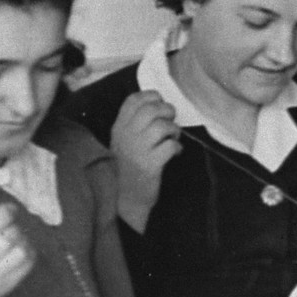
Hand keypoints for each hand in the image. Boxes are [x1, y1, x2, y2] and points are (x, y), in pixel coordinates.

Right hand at [0, 206, 34, 296]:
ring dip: (23, 239)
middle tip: (11, 223)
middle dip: (14, 226)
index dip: (6, 213)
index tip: (9, 209)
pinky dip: (29, 251)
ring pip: (21, 252)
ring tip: (16, 235)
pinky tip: (19, 247)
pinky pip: (28, 265)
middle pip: (8, 239)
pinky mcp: (5, 287)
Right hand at [111, 90, 181, 230]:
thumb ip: (135, 125)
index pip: (133, 100)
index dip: (151, 96)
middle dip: (167, 111)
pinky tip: (175, 153)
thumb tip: (159, 106)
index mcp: (119, 128)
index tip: (160, 103)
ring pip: (162, 126)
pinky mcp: (150, 165)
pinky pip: (170, 146)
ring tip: (172, 139)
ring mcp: (137, 150)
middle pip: (151, 109)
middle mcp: (126, 136)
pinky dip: (177, 147)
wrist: (123, 200)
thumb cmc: (127, 169)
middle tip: (171, 122)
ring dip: (174, 130)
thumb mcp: (124, 142)